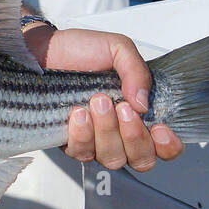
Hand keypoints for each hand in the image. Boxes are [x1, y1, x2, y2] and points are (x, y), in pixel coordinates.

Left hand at [26, 26, 184, 171]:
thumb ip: (137, 72)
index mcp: (138, 112)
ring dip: (107, 131)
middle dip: (135, 136)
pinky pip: (82, 153)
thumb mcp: (117, 49)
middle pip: (140, 159)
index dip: (167, 146)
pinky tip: (78, 114)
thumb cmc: (79, 50)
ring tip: (96, 101)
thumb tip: (143, 105)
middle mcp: (120, 132)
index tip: (159, 128)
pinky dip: (83, 135)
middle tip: (122, 107)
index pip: (163, 146)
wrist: (41, 50)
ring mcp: (95, 140)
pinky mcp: (69, 142)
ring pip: (112, 158)